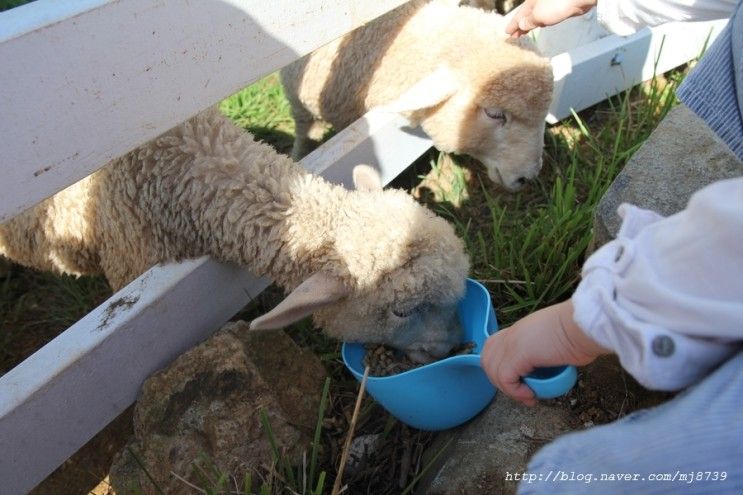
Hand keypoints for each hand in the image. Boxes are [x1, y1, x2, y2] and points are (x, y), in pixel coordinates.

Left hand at [480, 299, 608, 405]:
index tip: (516, 380)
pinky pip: (506, 379)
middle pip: (487, 360)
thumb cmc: (579, 333)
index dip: (497, 366)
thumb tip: (547, 365)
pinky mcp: (517, 354)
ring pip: (493, 371)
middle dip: (499, 380)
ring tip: (527, 397)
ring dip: (509, 389)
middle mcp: (511, 334)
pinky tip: (530, 395)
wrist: (583, 326)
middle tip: (520, 392)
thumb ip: (543, 350)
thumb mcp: (554, 341)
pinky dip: (516, 391)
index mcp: (518, 330)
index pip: (493, 347)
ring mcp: (512, 343)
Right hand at [505, 0, 597, 36]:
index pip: (518, 16)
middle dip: (520, 25)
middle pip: (526, 15)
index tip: (507, 33)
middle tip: (514, 36)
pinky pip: (544, 15)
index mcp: (530, 2)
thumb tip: (522, 24)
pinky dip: (539, 21)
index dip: (512, 25)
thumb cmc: (557, 4)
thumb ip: (528, 22)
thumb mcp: (538, 16)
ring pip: (535, 15)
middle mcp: (537, 1)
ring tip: (524, 33)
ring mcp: (548, 4)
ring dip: (529, 24)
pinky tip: (540, 25)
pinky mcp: (558, 6)